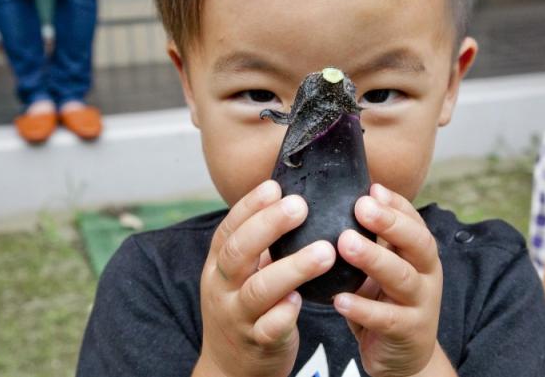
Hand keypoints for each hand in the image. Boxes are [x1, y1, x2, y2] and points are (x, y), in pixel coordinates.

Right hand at [195, 180, 335, 376]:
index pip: (229, 229)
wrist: (229, 368)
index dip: (250, 206)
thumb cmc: (245, 307)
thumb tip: (290, 199)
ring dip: (292, 268)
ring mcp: (238, 316)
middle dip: (269, 226)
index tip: (275, 186)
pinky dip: (285, 313)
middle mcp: (223, 288)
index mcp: (219, 265)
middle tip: (300, 206)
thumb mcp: (240, 274)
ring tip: (325, 251)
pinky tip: (303, 299)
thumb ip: (259, 245)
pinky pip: (269, 327)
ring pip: (259, 289)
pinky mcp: (257, 343)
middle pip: (239, 252)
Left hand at [334, 184, 444, 376]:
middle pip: (417, 243)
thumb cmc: (386, 302)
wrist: (403, 357)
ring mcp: (421, 304)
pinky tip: (339, 299)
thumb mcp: (384, 267)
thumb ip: (372, 239)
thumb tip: (341, 198)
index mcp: (421, 254)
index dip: (396, 204)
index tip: (371, 188)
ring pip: (403, 277)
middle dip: (390, 223)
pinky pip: (386, 319)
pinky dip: (363, 308)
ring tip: (344, 243)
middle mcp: (427, 274)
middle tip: (360, 206)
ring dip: (374, 258)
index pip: (414, 221)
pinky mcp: (408, 332)